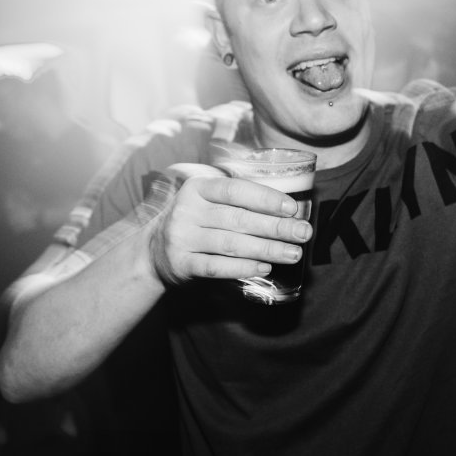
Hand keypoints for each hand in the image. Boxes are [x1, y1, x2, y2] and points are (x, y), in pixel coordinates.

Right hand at [145, 163, 313, 285]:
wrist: (152, 251)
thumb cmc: (194, 222)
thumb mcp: (207, 202)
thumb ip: (238, 201)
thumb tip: (287, 211)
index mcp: (197, 188)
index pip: (235, 190)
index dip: (265, 198)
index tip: (292, 208)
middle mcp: (187, 210)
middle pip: (238, 219)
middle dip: (275, 227)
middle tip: (303, 233)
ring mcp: (182, 237)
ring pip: (231, 244)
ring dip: (267, 249)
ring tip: (293, 253)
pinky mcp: (181, 263)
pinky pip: (217, 267)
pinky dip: (243, 268)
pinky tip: (265, 267)